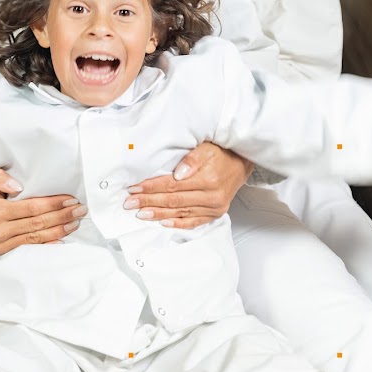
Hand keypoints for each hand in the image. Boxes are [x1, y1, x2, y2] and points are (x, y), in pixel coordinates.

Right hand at [0, 168, 86, 253]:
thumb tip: (17, 186)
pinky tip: (63, 240)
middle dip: (61, 216)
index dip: (52, 204)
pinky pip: (30, 249)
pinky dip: (48, 245)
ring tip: (75, 222)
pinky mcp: (5, 253)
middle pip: (37, 224)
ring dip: (59, 230)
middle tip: (80, 210)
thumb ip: (0, 179)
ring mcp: (2, 245)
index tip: (70, 199)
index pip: (31, 207)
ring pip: (36, 238)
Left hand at [123, 142, 253, 229]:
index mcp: (208, 179)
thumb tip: (177, 174)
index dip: (152, 187)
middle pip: (173, 201)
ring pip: (181, 213)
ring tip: (141, 214)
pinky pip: (193, 222)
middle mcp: (211, 196)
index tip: (135, 189)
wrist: (241, 162)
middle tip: (130, 203)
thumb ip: (191, 160)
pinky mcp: (215, 213)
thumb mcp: (206, 148)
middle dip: (149, 202)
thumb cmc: (221, 152)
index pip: (172, 185)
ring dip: (158, 214)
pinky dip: (177, 223)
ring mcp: (214, 207)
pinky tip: (163, 223)